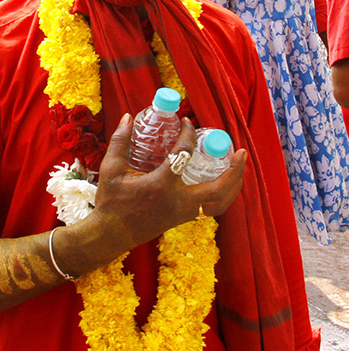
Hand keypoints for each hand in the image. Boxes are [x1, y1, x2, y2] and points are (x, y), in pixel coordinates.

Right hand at [86, 115, 246, 260]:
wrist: (111, 234)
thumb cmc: (110, 201)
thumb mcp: (111, 169)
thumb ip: (120, 141)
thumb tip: (127, 117)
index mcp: (160, 185)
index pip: (183, 155)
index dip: (188, 134)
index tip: (188, 122)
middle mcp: (177, 201)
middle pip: (218, 188)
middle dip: (234, 170)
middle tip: (240, 152)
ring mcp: (183, 212)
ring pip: (221, 203)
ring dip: (234, 185)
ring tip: (239, 167)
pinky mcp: (183, 219)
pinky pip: (212, 209)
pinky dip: (223, 195)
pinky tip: (224, 183)